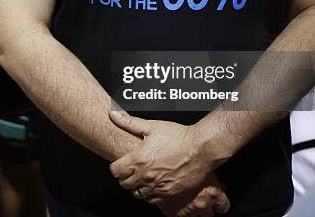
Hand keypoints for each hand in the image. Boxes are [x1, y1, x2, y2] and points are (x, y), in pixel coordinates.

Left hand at [109, 112, 227, 215]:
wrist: (201, 149)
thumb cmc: (178, 137)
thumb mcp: (152, 126)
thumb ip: (129, 122)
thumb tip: (113, 114)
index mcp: (139, 159)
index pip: (115, 171)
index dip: (116, 167)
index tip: (120, 164)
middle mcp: (147, 175)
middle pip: (124, 184)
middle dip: (125, 177)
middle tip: (132, 170)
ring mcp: (158, 186)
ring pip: (138, 194)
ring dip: (138, 187)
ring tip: (143, 177)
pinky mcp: (170, 193)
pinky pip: (153, 200)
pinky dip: (151, 194)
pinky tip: (155, 184)